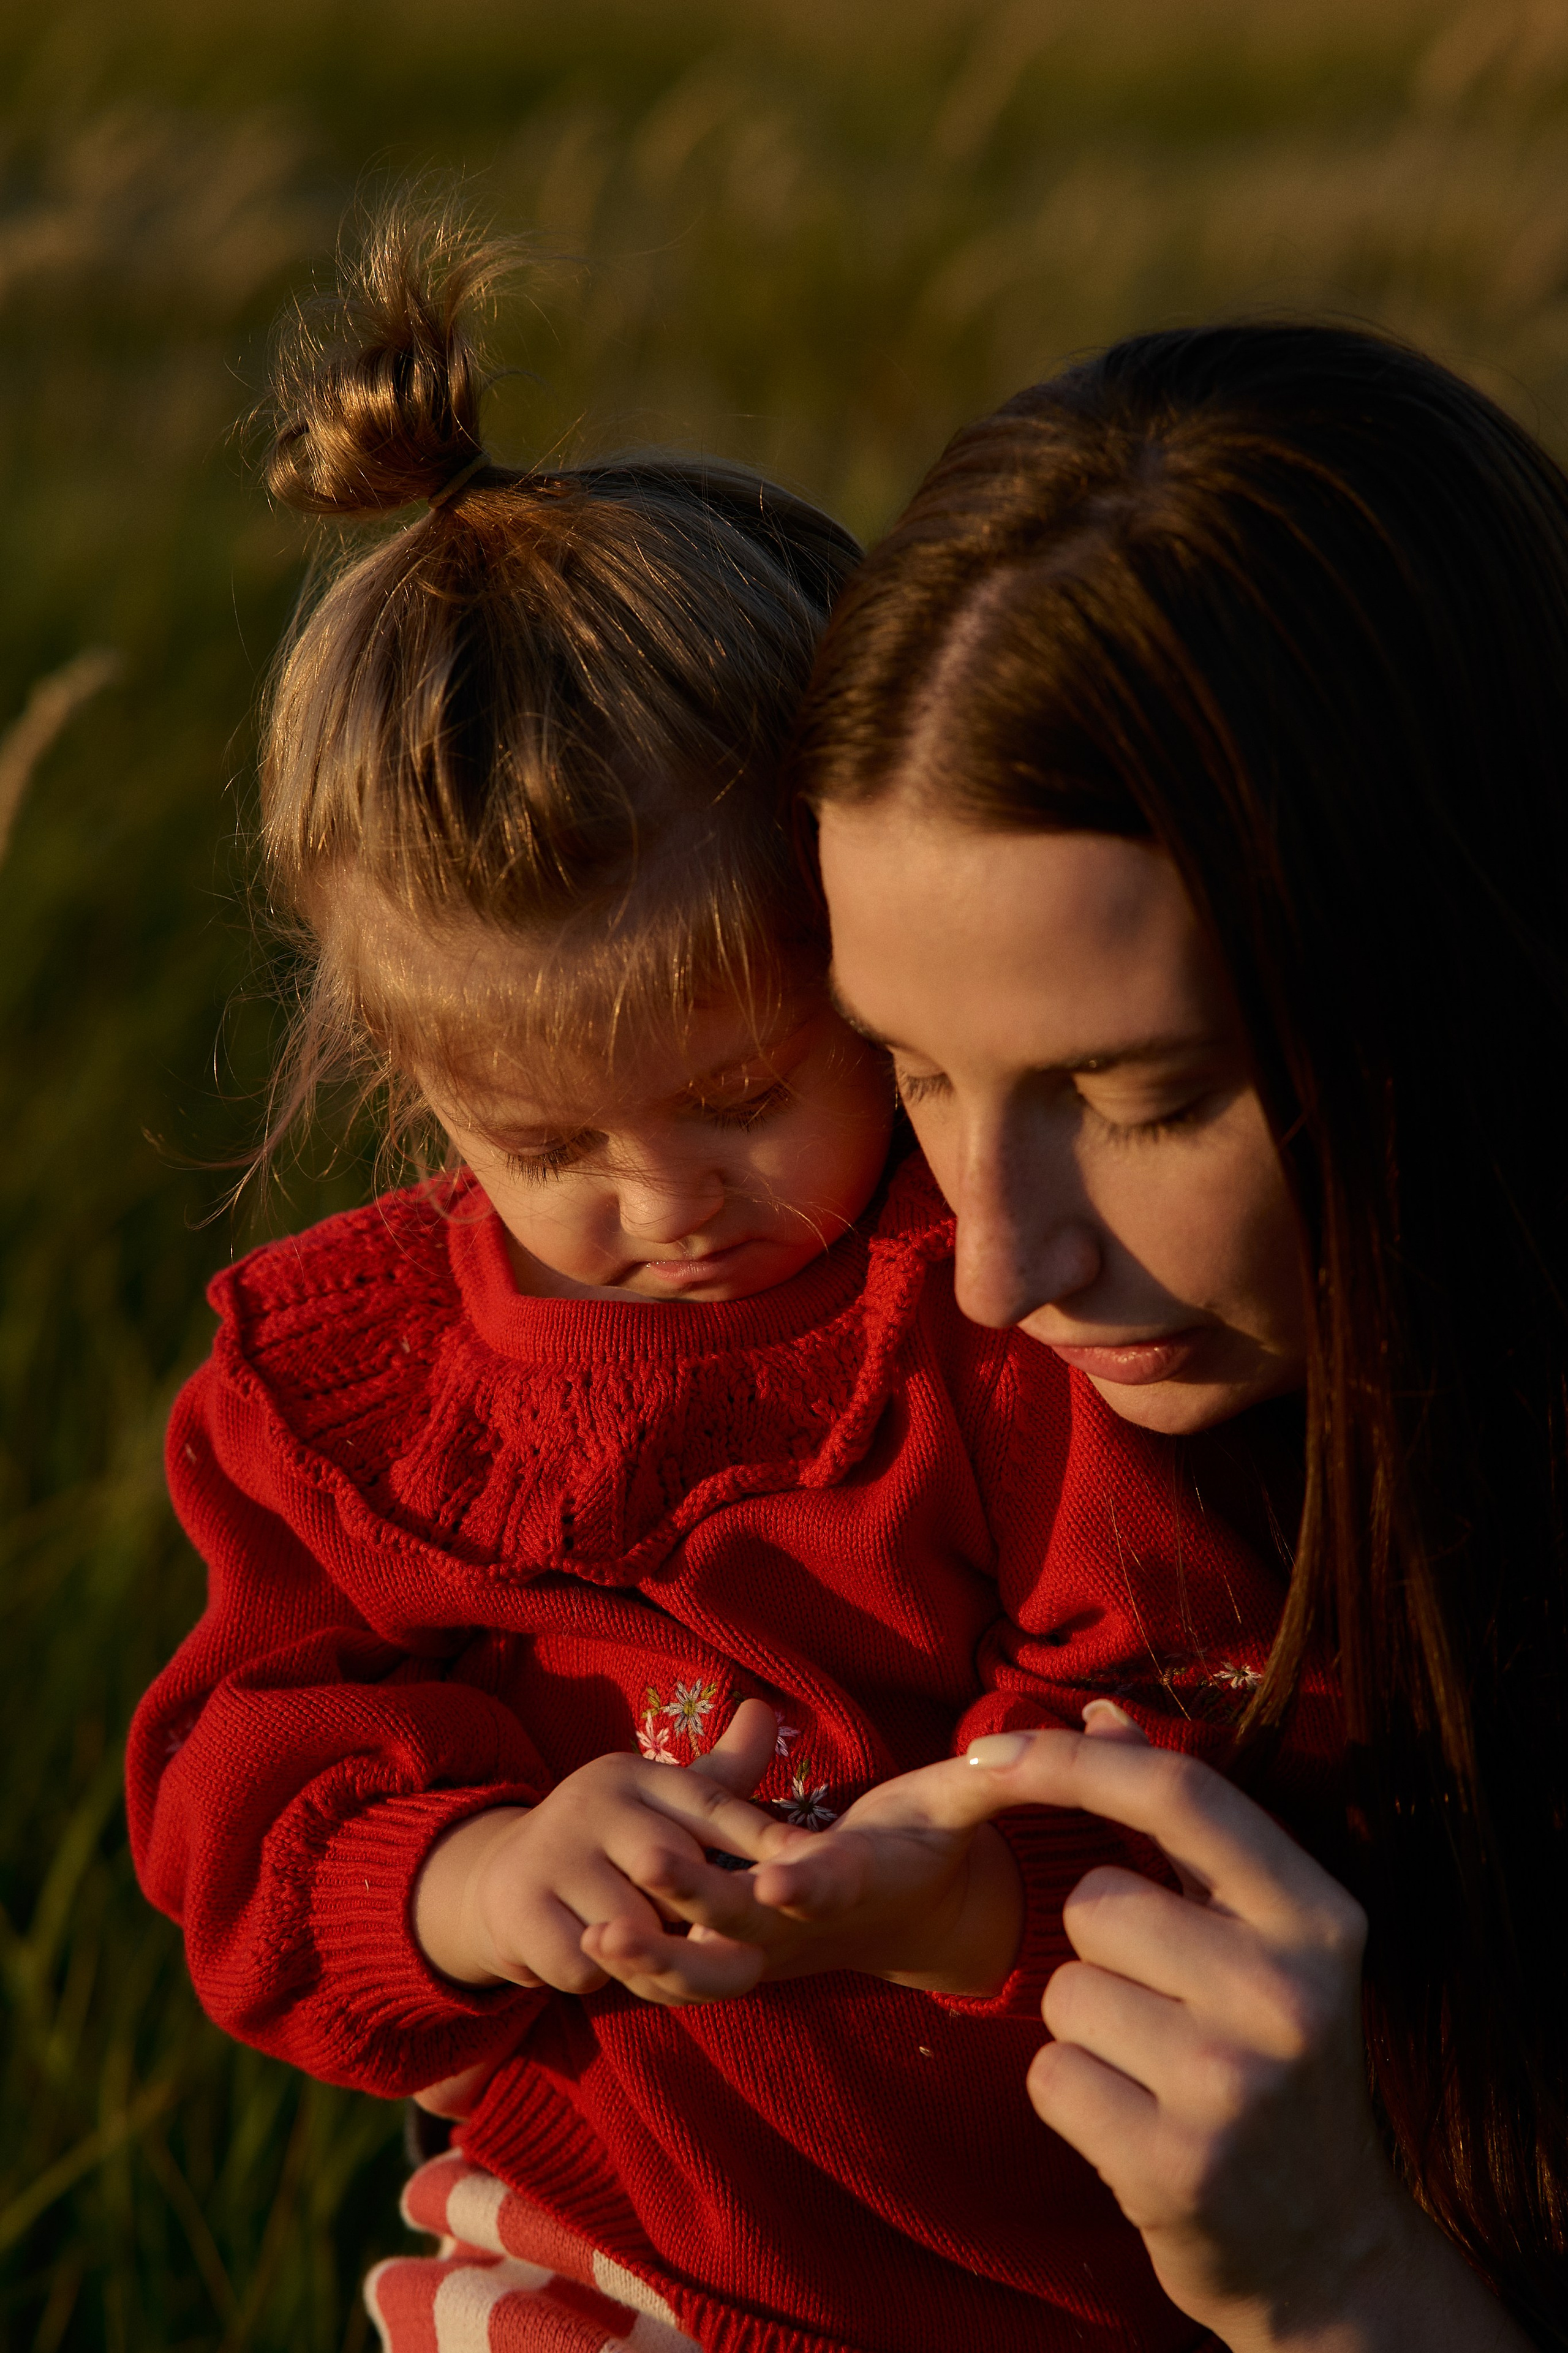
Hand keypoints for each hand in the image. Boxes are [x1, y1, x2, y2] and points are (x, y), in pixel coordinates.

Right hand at [411, 1699, 780, 1993]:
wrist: (502, 1878)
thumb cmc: (609, 1842)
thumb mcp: (660, 1805)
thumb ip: (721, 1776)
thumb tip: (765, 1711)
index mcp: (633, 1774)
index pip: (708, 1799)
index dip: (758, 1832)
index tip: (806, 1860)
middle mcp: (592, 1802)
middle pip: (673, 1866)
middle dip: (700, 1910)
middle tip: (722, 1939)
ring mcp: (552, 1852)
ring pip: (634, 1923)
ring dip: (652, 1952)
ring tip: (653, 1948)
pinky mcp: (520, 1907)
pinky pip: (587, 1964)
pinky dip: (600, 1976)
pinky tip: (597, 1961)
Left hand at [582, 1764, 1023, 2004]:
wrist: (911, 1915)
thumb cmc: (929, 1842)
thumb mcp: (959, 1804)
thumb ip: (989, 1779)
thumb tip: (1025, 1747)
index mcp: (858, 1878)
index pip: (834, 1882)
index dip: (809, 1883)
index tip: (778, 1878)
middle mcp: (805, 1922)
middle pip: (751, 1923)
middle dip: (701, 1901)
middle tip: (651, 1870)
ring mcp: (766, 1945)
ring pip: (707, 1965)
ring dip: (654, 1954)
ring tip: (597, 1929)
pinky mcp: (736, 1952)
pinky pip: (684, 1972)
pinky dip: (640, 1966)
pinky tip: (586, 1938)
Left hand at [958, 1705, 1527, 2352]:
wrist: (1328, 2249)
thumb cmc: (1273, 2063)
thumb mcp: (1257, 1937)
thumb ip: (1179, 1826)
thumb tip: (1100, 1714)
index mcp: (1317, 1917)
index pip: (1180, 1794)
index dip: (1068, 1758)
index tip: (983, 1752)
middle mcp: (1287, 1992)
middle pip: (1094, 1903)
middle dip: (1099, 1950)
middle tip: (1166, 2011)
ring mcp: (1234, 2082)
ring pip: (1063, 1992)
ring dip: (1085, 2030)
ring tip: (1157, 2073)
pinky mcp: (1177, 2164)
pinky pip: (1048, 2076)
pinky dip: (1073, 2098)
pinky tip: (1137, 2128)